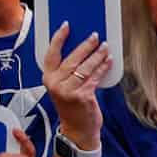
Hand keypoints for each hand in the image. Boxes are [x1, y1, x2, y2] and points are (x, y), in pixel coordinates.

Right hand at [42, 23, 110, 146]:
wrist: (77, 131)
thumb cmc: (70, 107)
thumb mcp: (61, 87)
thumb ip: (66, 71)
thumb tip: (81, 49)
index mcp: (48, 79)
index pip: (51, 54)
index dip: (58, 38)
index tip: (66, 26)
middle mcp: (56, 84)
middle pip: (72, 59)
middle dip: (85, 45)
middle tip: (94, 36)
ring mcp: (69, 91)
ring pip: (85, 67)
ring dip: (97, 55)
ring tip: (104, 47)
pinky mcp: (83, 96)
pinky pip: (95, 77)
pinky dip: (103, 67)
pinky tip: (108, 61)